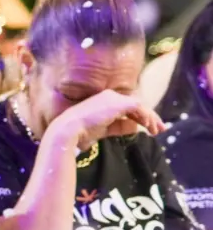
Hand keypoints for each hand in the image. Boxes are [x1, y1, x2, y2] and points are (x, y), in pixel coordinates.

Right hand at [43, 89, 164, 151]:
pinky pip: (138, 108)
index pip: (127, 109)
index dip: (139, 118)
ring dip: (151, 118)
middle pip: (136, 106)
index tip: (149, 129)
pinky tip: (150, 126)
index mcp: (103, 102)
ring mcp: (114, 98)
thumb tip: (136, 128)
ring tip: (158, 130)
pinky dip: (146, 116)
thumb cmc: (80, 133)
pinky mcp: (118, 103)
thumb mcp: (103, 130)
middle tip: (160, 129)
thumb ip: (119, 127)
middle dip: (150, 118)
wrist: (68, 131)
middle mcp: (110, 96)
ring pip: (139, 106)